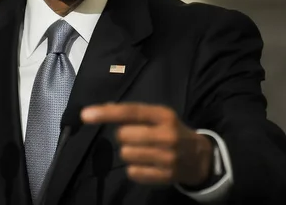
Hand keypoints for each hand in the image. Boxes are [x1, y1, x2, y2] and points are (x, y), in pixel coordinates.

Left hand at [81, 103, 212, 185]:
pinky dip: (135, 169)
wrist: (200, 158)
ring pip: (126, 154)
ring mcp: (167, 157)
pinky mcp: (166, 176)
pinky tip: (147, 165)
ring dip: (128, 153)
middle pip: (123, 135)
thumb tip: (102, 108)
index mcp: (163, 115)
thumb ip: (134, 113)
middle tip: (136, 137)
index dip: (107, 113)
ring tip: (143, 152)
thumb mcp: (159, 116)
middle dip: (123, 136)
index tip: (85, 115)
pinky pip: (133, 173)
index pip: (130, 111)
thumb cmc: (173, 132)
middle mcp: (167, 135)